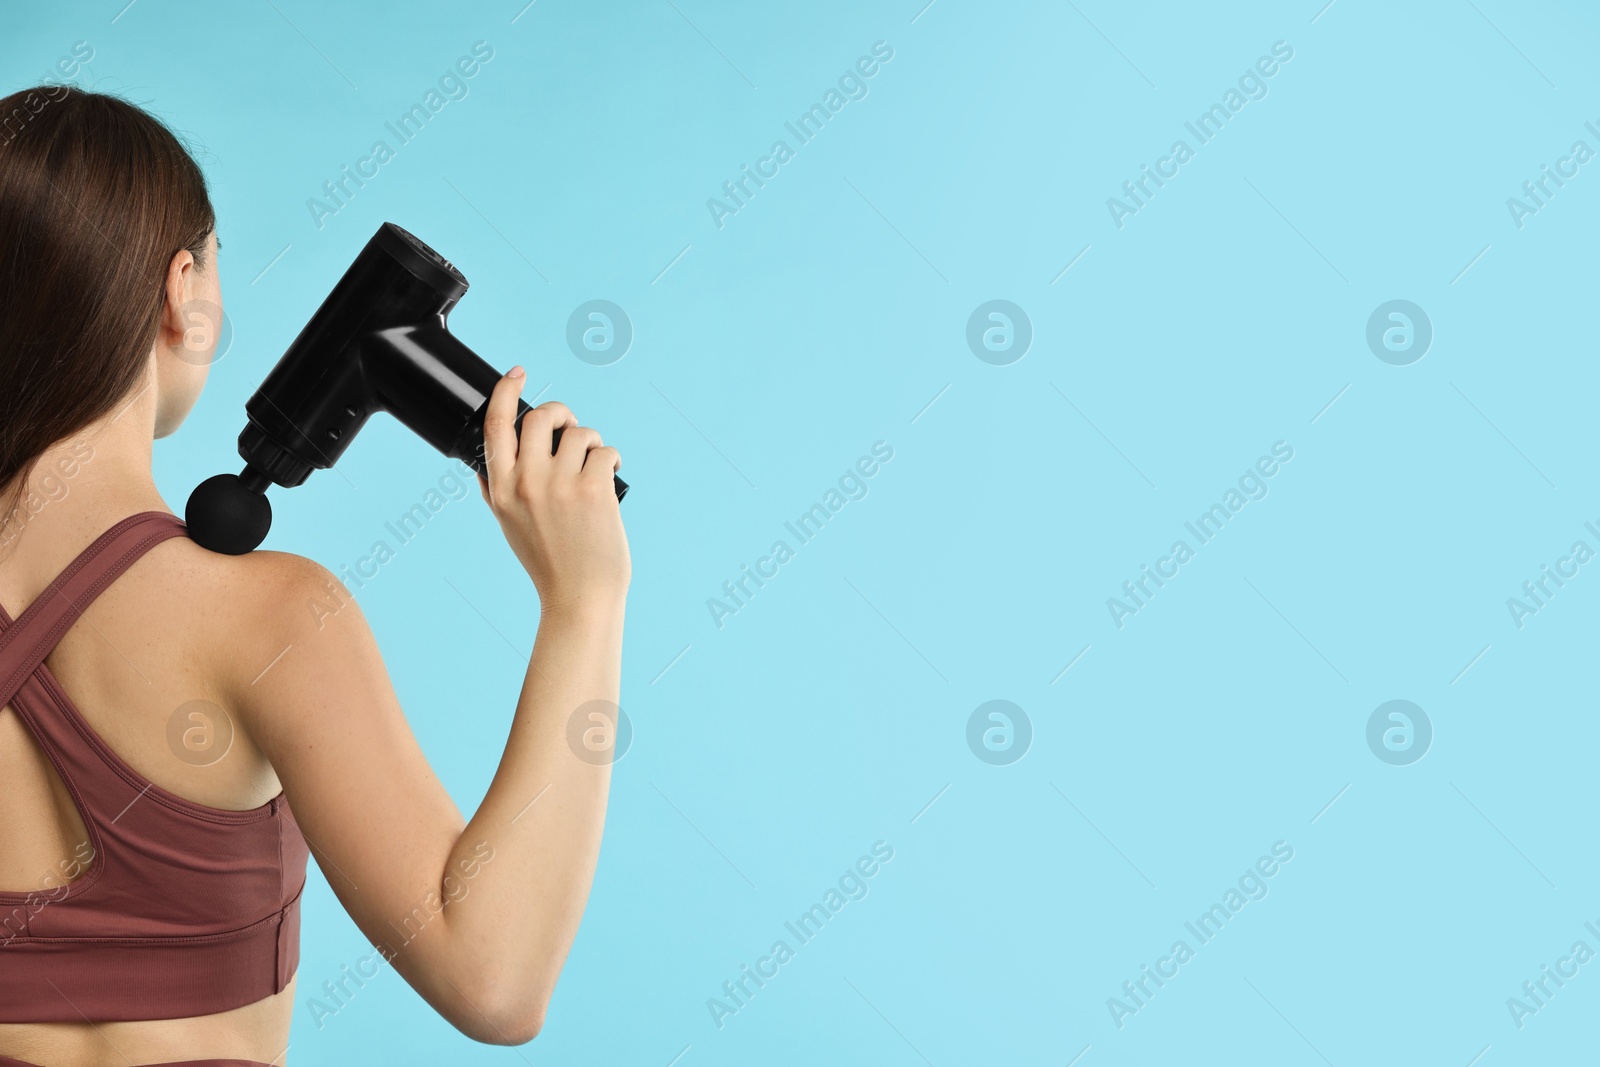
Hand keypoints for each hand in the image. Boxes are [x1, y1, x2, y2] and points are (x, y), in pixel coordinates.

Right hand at [476, 367, 629, 611]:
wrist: (580, 596)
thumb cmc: (549, 563)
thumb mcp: (508, 525)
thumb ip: (496, 491)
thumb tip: (484, 462)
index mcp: (500, 489)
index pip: (494, 426)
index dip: (505, 391)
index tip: (517, 373)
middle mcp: (526, 482)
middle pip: (540, 417)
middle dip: (561, 413)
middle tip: (572, 428)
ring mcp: (559, 484)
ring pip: (579, 433)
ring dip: (592, 441)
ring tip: (595, 462)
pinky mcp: (593, 489)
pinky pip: (604, 450)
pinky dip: (612, 456)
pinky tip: (612, 471)